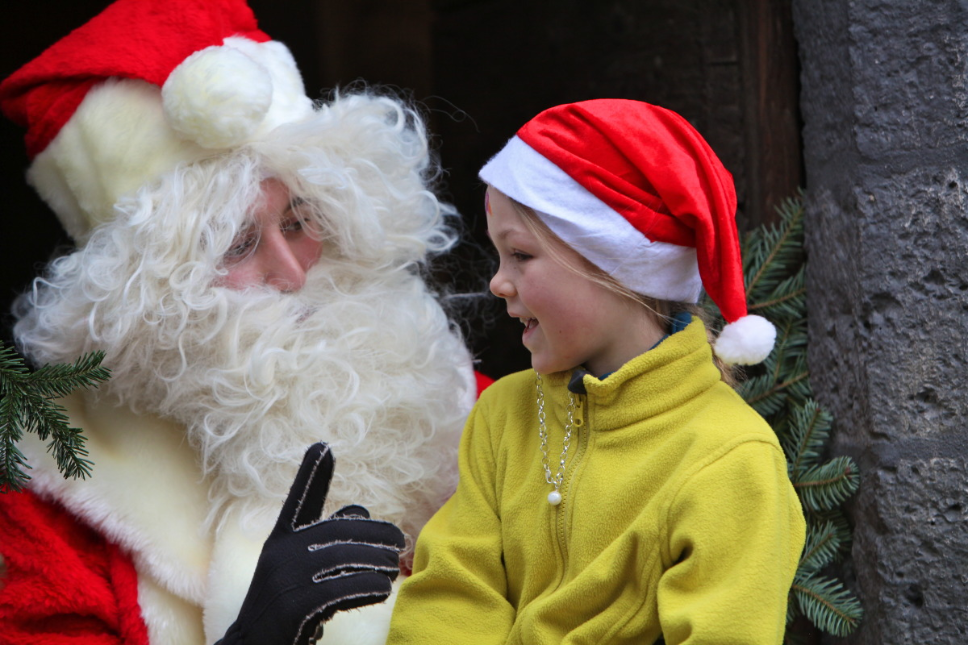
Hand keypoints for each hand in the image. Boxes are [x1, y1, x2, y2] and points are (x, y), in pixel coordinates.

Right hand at [218, 442, 404, 644]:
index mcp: (280, 539)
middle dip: (374, 535)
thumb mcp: (299, 566)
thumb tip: (359, 509)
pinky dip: (366, 587)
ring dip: (376, 563)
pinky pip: (340, 590)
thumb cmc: (287, 602)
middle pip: (337, 533)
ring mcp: (285, 580)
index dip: (310, 476)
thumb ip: (326, 537)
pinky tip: (381, 590)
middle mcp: (279, 554)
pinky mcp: (294, 607)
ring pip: (343, 560)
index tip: (323, 446)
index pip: (297, 503)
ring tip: (393, 568)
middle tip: (399, 543)